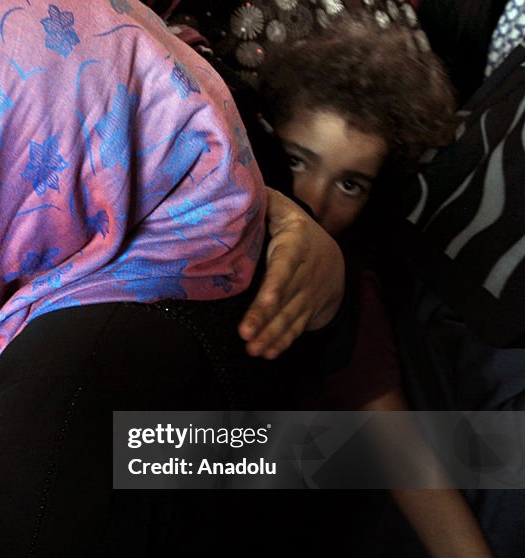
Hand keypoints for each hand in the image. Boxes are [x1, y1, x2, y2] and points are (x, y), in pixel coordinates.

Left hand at [239, 188, 344, 358]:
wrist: (334, 260)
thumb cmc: (299, 232)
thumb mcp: (287, 211)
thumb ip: (268, 202)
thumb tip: (242, 186)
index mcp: (297, 247)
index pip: (286, 268)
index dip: (276, 286)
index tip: (264, 301)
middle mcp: (305, 274)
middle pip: (286, 299)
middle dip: (266, 319)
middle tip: (246, 335)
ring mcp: (309, 296)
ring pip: (290, 318)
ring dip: (272, 336)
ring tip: (253, 349)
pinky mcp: (309, 312)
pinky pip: (296, 328)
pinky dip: (283, 342)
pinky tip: (267, 353)